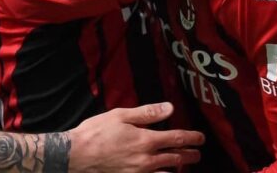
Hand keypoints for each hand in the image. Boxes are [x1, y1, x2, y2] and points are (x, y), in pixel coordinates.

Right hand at [67, 103, 202, 172]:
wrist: (76, 156)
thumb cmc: (96, 133)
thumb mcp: (121, 115)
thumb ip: (148, 113)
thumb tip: (169, 108)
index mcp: (146, 140)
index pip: (177, 139)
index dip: (192, 138)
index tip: (201, 138)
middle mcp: (146, 160)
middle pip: (176, 158)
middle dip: (190, 155)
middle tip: (197, 153)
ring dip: (179, 168)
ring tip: (184, 165)